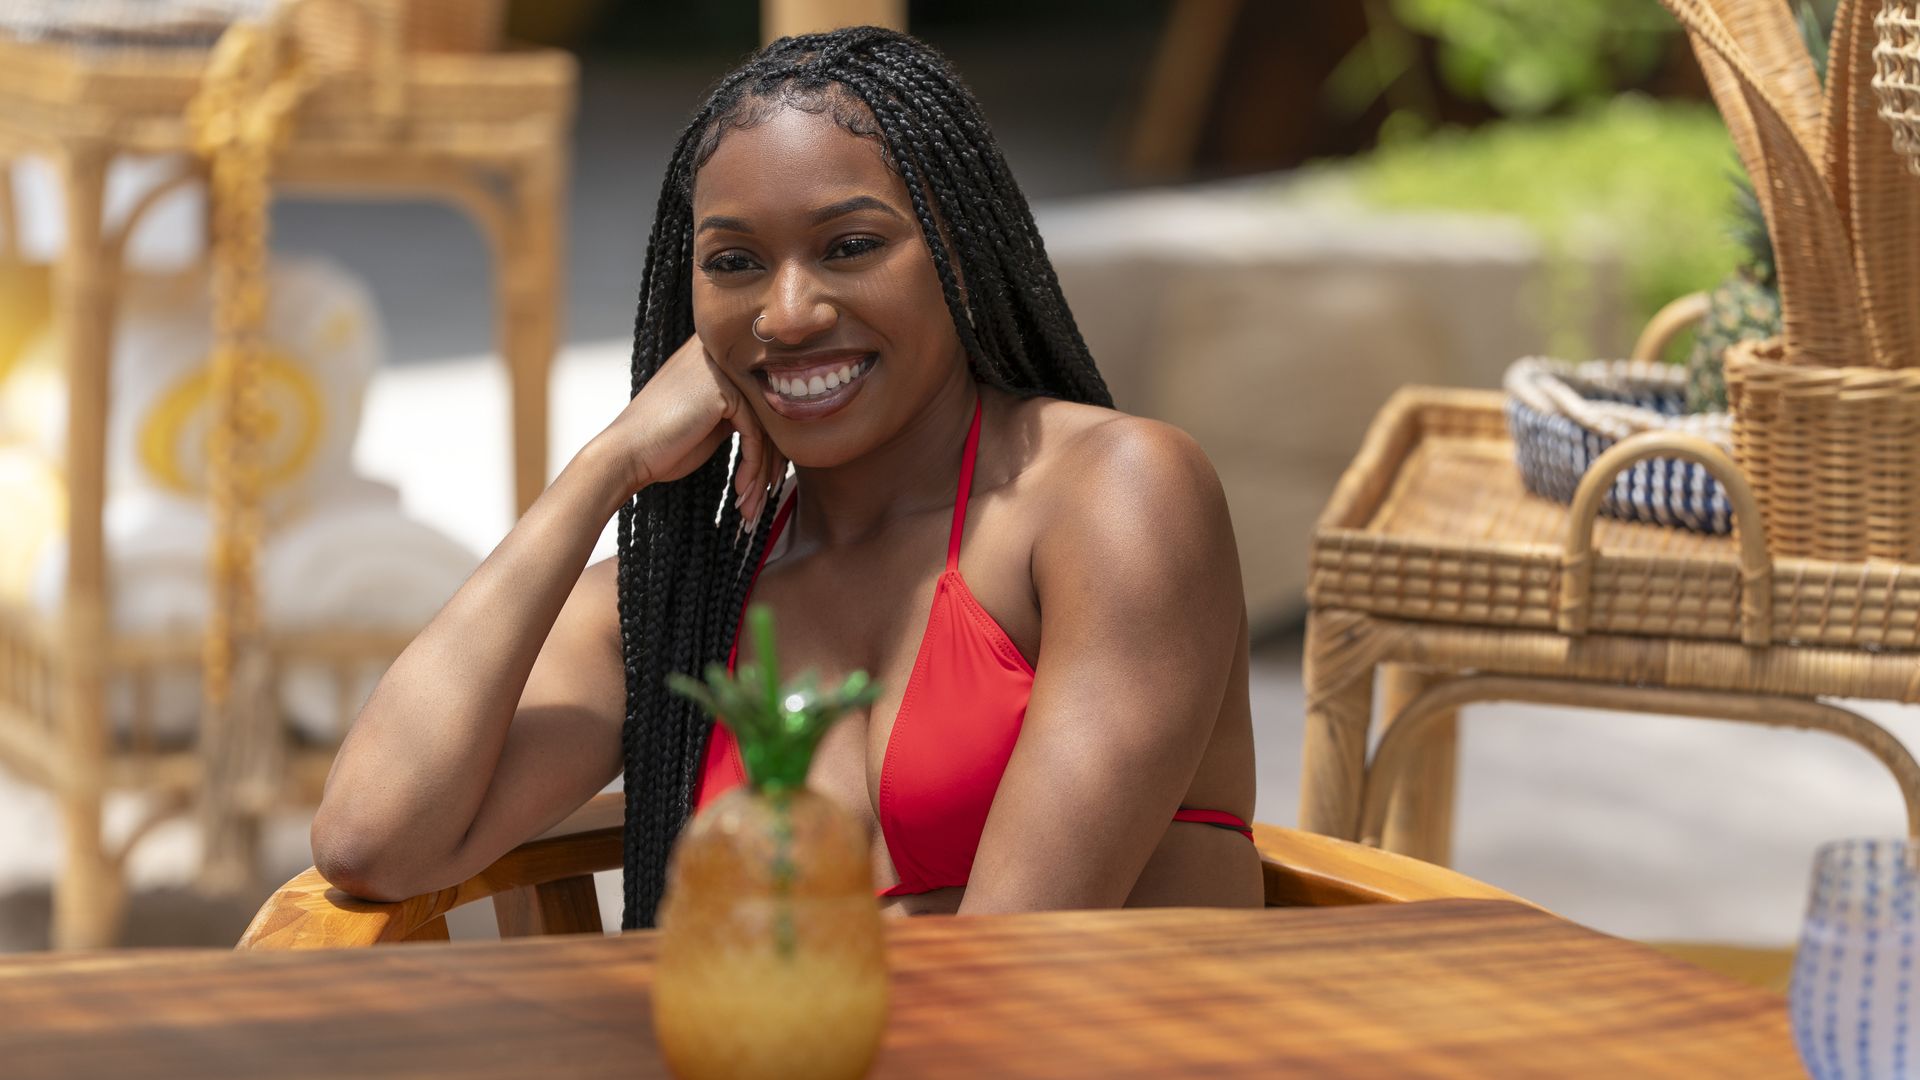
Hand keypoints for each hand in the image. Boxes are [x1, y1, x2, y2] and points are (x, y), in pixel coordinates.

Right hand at [595, 334, 785, 523]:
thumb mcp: (709, 422)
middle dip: (770, 463)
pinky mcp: (723, 393)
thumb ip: (738, 412)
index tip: (767, 480)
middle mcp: (721, 355)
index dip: (769, 445)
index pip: (760, 399)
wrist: (626, 454)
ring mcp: (722, 370)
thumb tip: (780, 428)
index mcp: (715, 356)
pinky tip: (741, 491)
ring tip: (753, 505)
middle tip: (763, 497)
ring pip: (764, 427)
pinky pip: (754, 435)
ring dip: (761, 473)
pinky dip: (752, 468)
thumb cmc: (662, 444)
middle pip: (766, 412)